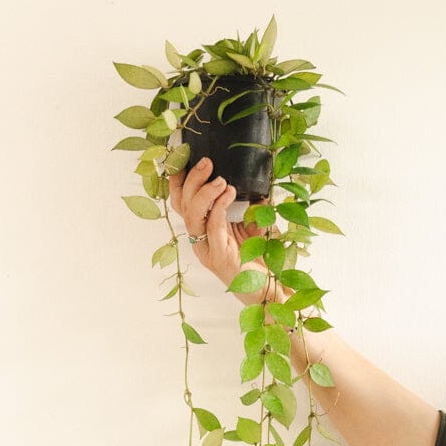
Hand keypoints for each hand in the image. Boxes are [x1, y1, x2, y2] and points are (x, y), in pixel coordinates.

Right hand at [169, 157, 271, 296]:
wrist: (267, 289)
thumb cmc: (257, 259)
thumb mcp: (251, 227)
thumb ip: (249, 209)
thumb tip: (257, 188)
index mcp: (201, 230)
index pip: (182, 202)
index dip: (178, 180)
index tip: (185, 157)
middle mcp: (199, 240)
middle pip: (182, 205)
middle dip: (191, 180)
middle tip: (207, 162)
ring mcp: (208, 249)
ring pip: (192, 216)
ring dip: (203, 193)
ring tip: (219, 180)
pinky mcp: (220, 257)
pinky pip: (213, 226)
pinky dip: (219, 207)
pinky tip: (229, 194)